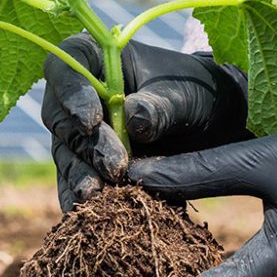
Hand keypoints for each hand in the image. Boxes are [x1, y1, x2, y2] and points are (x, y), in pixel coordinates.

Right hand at [43, 34, 249, 211]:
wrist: (215, 124)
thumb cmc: (199, 93)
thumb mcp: (187, 95)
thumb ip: (160, 105)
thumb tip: (133, 118)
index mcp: (97, 59)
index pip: (65, 66)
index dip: (70, 92)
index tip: (91, 120)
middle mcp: (79, 94)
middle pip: (61, 117)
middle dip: (86, 145)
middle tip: (116, 166)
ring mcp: (79, 132)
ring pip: (66, 153)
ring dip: (80, 176)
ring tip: (98, 196)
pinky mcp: (87, 164)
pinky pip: (75, 182)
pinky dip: (80, 200)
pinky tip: (88, 217)